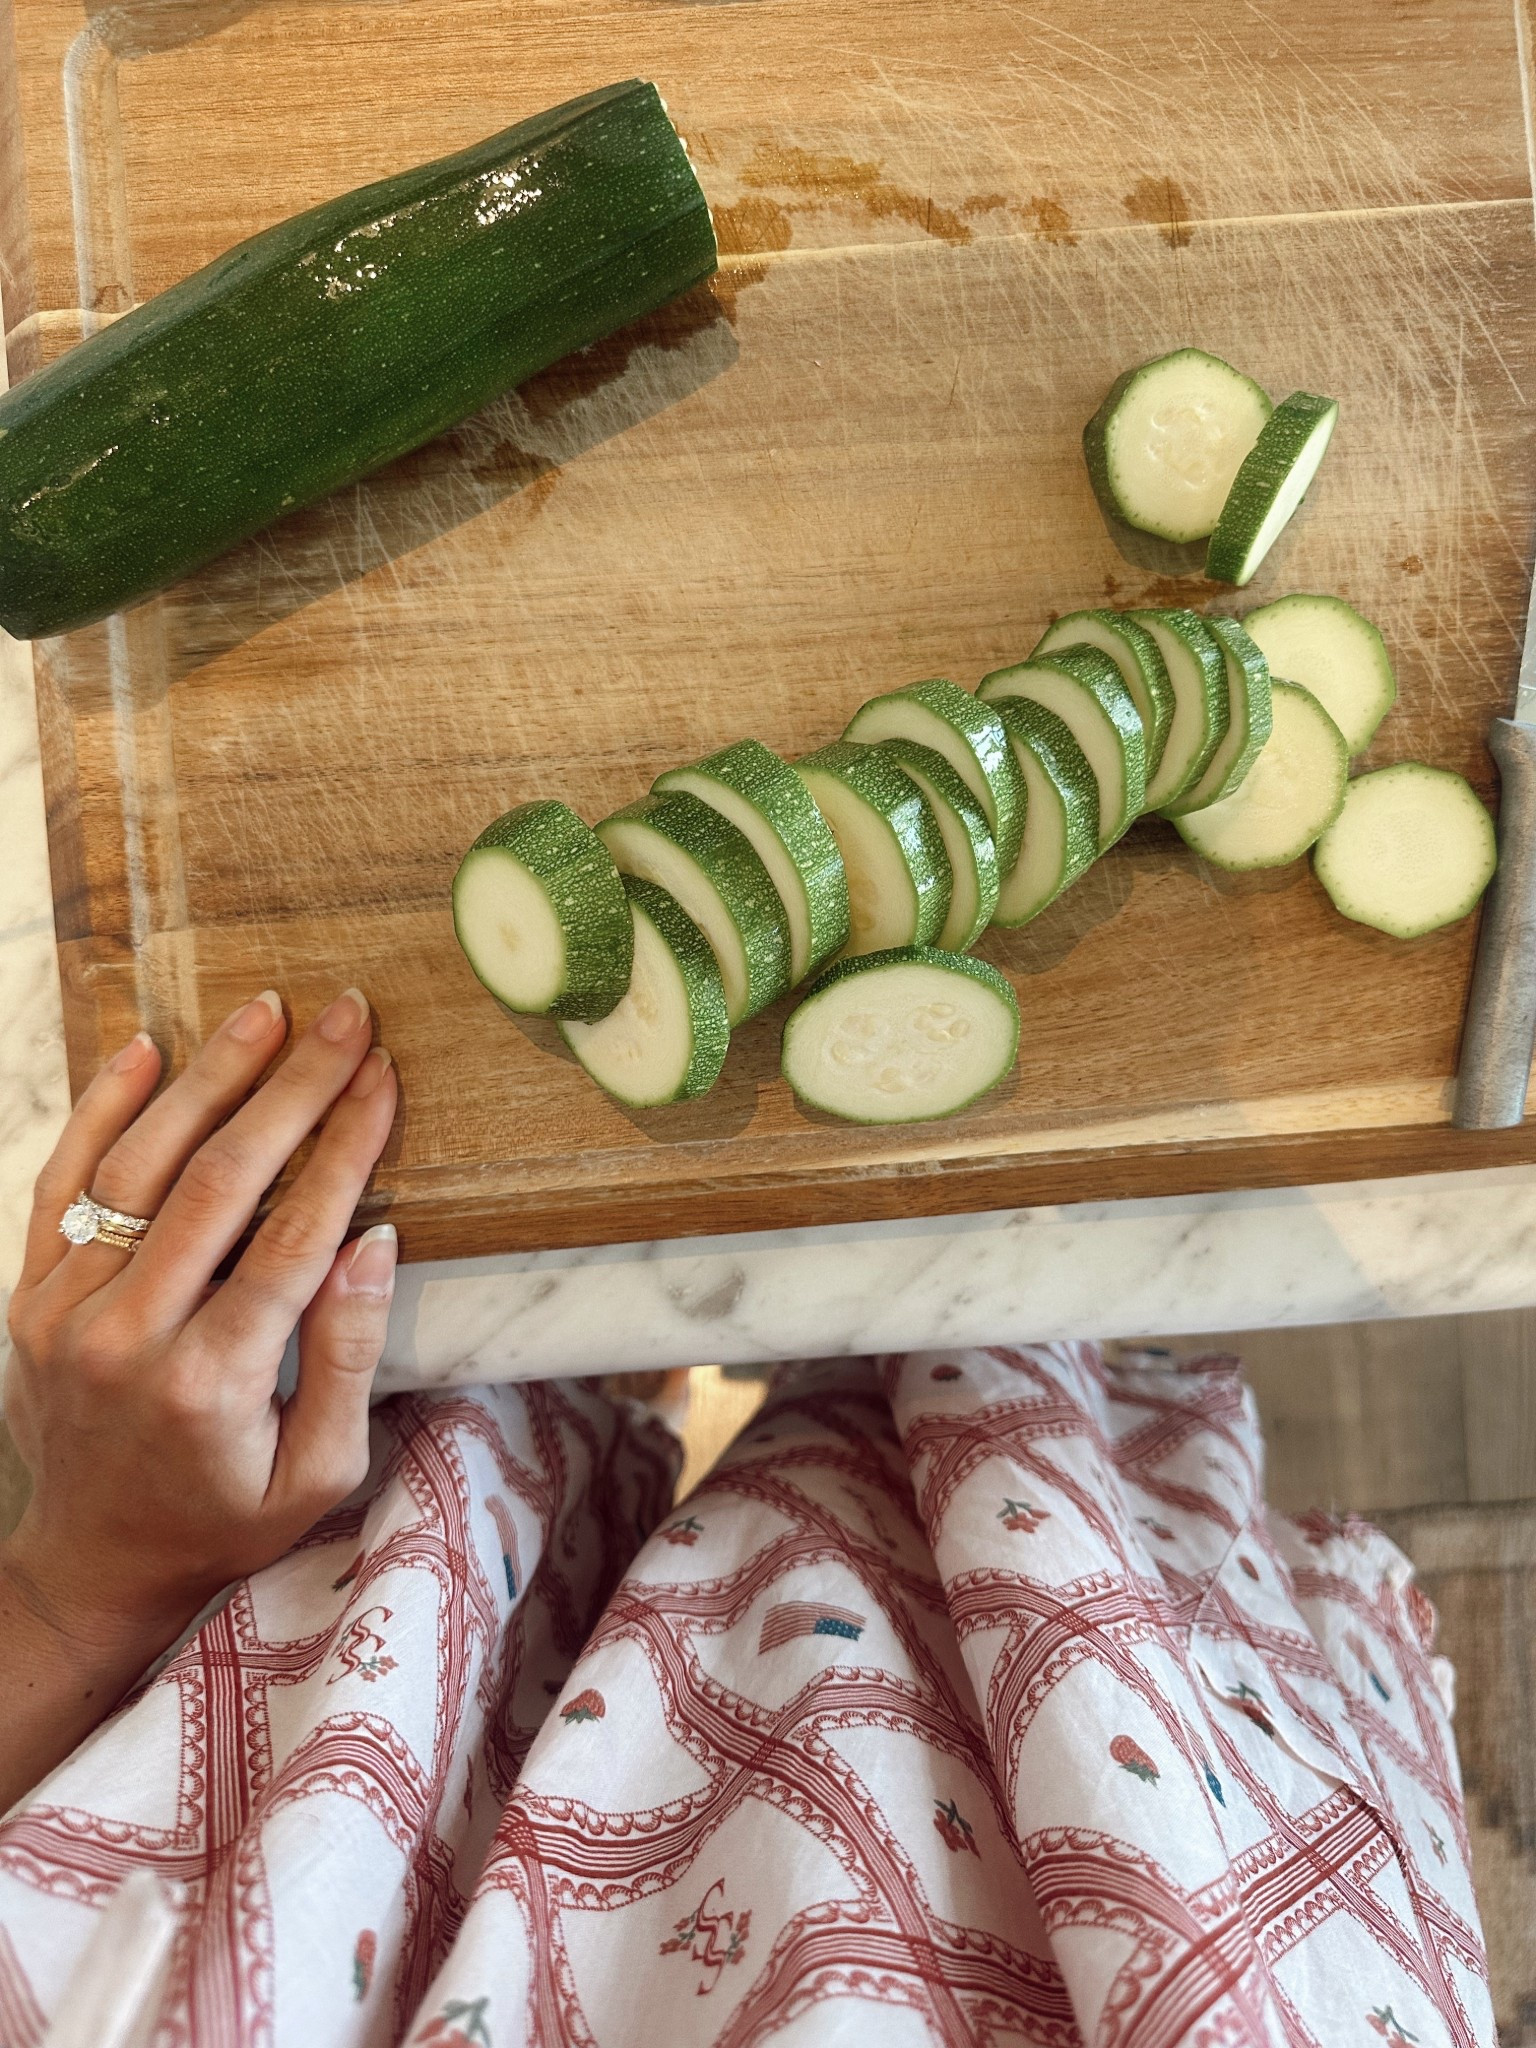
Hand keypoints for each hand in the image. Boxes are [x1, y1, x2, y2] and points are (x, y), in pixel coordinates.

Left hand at [1, 988, 398, 1806]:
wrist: (91, 1566)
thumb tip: (373, 1241)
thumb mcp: (319, 1475)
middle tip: (346, 1019)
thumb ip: (346, 1358)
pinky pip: (61, 1182)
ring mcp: (64, 1310)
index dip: (346, 1147)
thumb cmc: (223, 1522)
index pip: (294, 1234)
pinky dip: (100, 1111)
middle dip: (294, 1089)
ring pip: (140, 1164)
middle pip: (220, 1180)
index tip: (385, 1077)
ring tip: (265, 1014)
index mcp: (212, 1383)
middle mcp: (127, 1336)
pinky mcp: (28, 1296)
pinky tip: (145, 1050)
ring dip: (208, 1080)